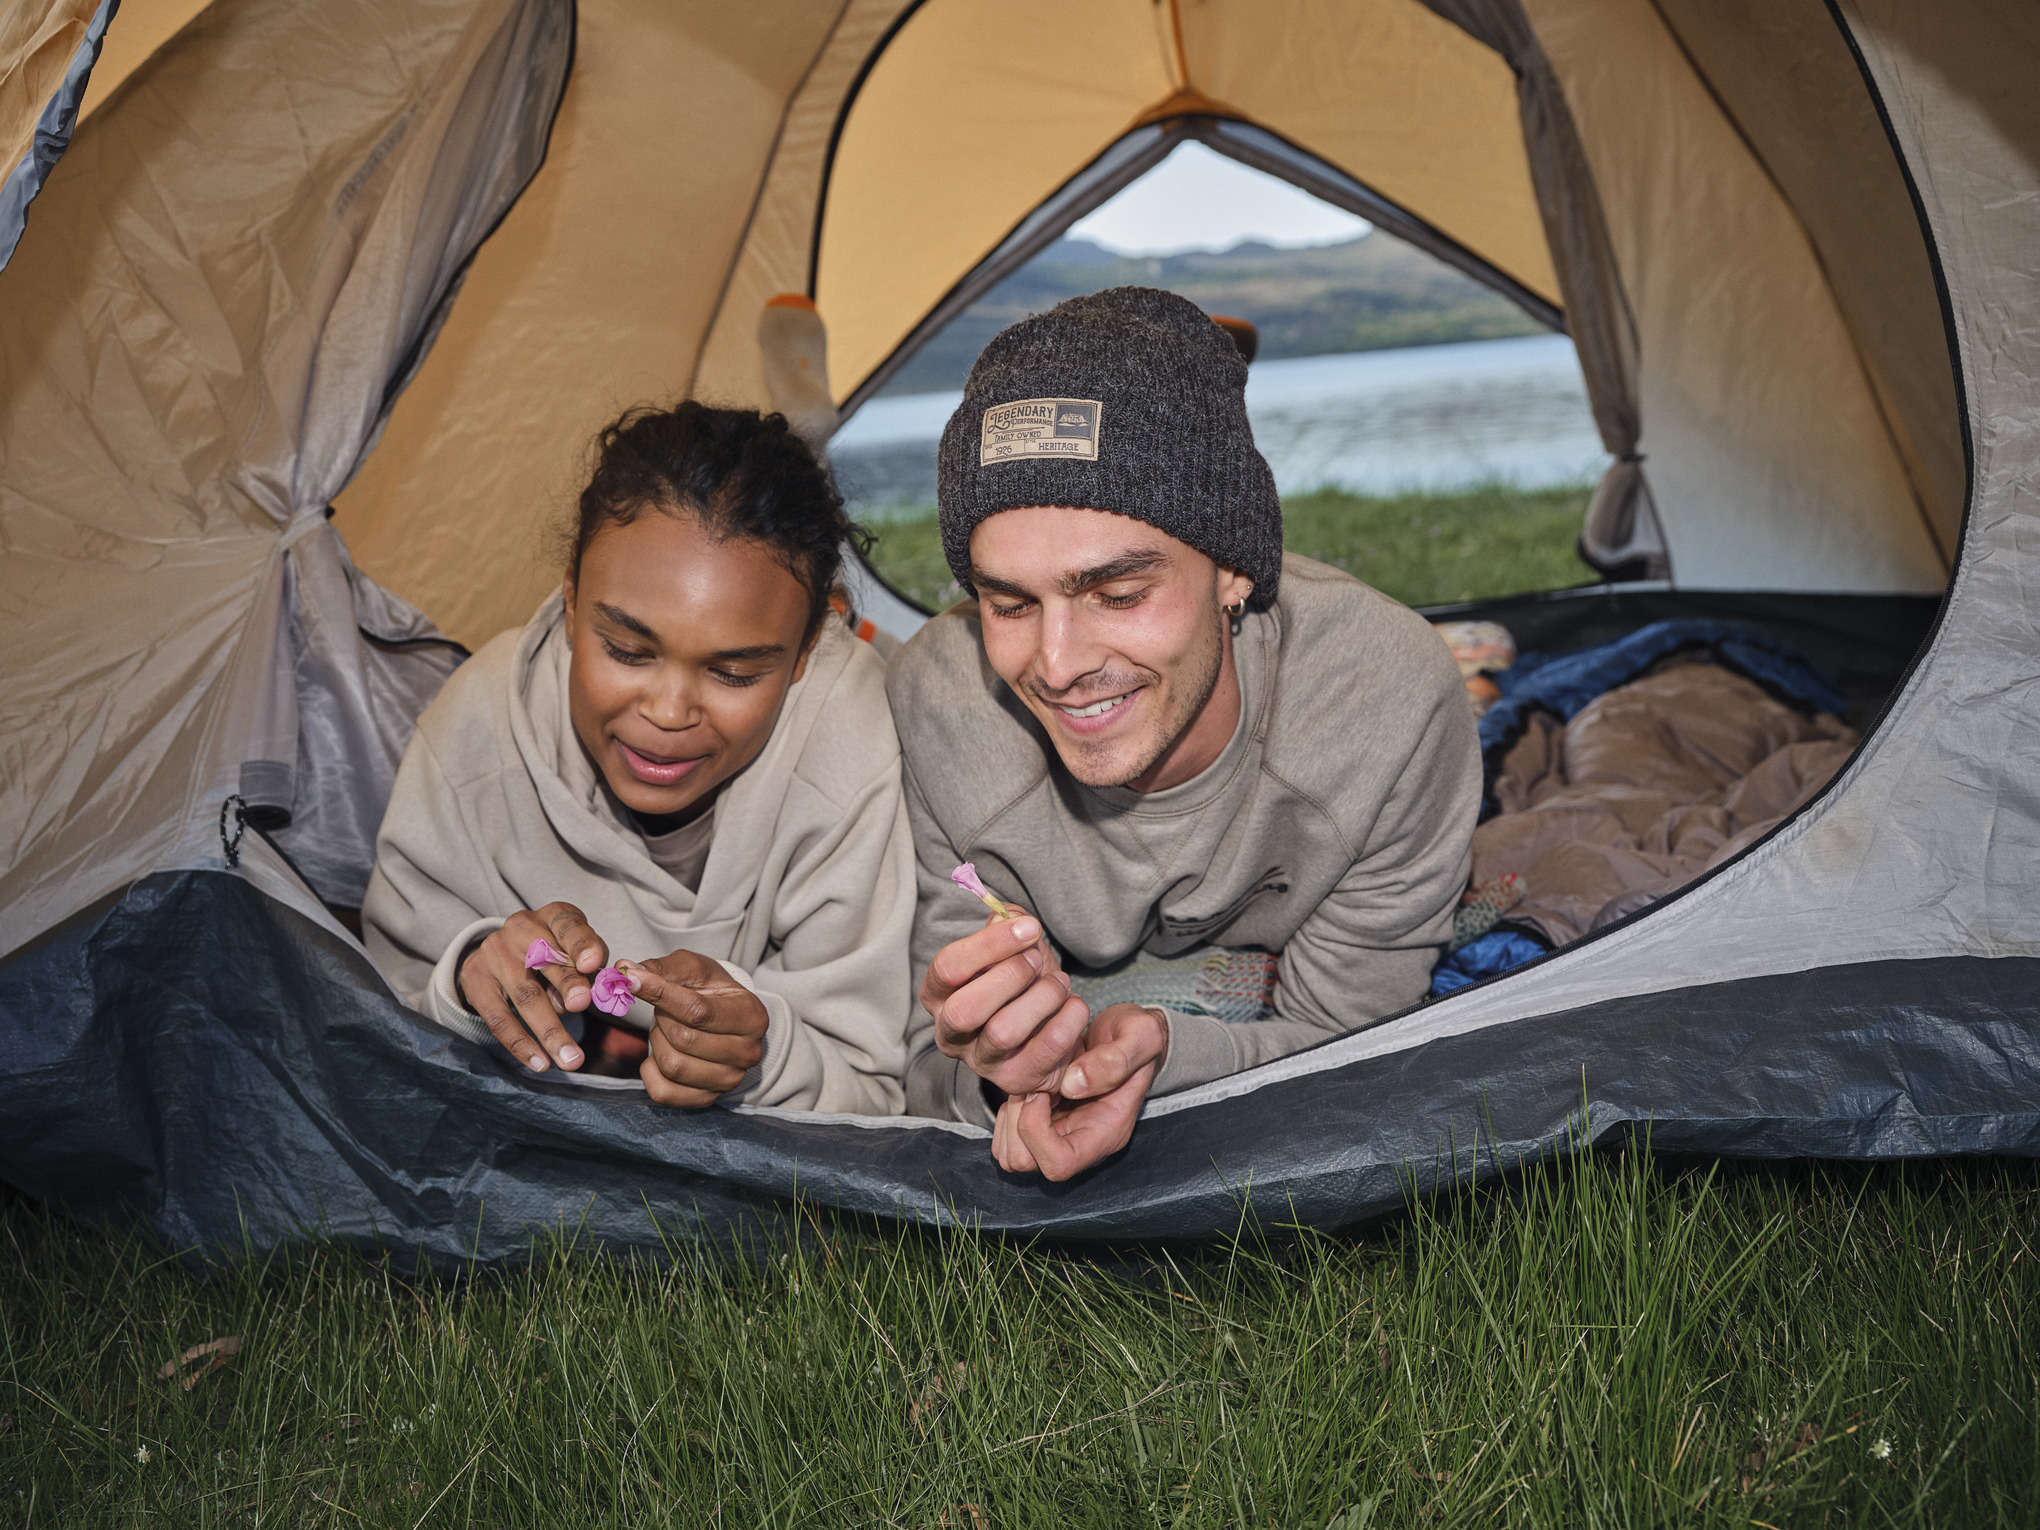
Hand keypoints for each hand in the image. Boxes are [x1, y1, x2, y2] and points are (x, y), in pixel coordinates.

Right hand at [458, 903, 608, 1072]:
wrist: (502, 953)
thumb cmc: (555, 952)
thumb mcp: (576, 951)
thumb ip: (584, 971)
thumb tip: (577, 1001)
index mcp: (553, 917)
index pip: (569, 926)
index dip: (582, 944)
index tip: (593, 963)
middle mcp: (520, 928)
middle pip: (546, 960)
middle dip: (567, 985)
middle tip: (582, 1006)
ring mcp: (494, 953)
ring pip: (525, 995)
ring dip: (549, 1030)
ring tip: (570, 1059)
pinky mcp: (475, 981)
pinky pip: (498, 1019)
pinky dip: (520, 1044)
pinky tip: (539, 1063)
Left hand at [626, 952, 769, 1107]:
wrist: (722, 1019)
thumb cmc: (710, 991)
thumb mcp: (694, 969)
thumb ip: (662, 968)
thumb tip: (625, 969)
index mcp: (752, 1017)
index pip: (698, 1011)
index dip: (660, 994)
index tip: (631, 979)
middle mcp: (748, 1053)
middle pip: (683, 1039)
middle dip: (662, 1020)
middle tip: (665, 1011)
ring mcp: (729, 1080)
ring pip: (672, 1065)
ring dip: (657, 1043)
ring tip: (666, 1031)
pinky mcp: (707, 1099)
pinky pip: (663, 1092)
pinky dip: (650, 1071)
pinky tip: (659, 1054)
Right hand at [920, 910, 1090, 1097]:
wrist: (1052, 1025)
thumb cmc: (1024, 983)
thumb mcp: (1015, 949)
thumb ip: (1007, 925)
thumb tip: (1007, 917)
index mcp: (939, 996)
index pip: (947, 968)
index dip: (990, 945)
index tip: (1030, 928)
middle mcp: (950, 1034)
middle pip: (964, 1010)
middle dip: (1010, 977)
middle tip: (1037, 960)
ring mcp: (981, 1062)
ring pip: (1003, 1032)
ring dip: (1042, 997)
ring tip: (1060, 982)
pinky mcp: (1015, 1080)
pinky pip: (1044, 1051)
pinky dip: (1068, 1020)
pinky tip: (1074, 1004)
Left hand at [991, 1004, 1167, 1179]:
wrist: (1130, 1036)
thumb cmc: (1138, 1036)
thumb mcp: (1141, 1035)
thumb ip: (1115, 1060)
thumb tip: (1073, 1084)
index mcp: (1106, 1132)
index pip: (1058, 1163)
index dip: (1035, 1130)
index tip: (1043, 1091)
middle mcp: (1080, 1142)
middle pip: (1026, 1162)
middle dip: (1017, 1120)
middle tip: (1032, 1085)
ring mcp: (1059, 1135)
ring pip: (1011, 1155)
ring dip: (1010, 1117)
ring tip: (1029, 1085)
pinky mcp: (1043, 1123)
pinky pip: (1007, 1138)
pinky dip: (1007, 1112)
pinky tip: (1027, 1085)